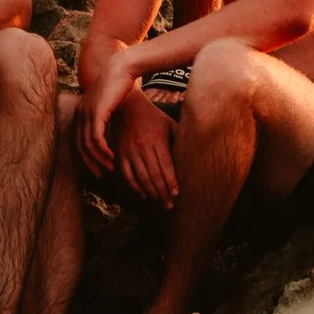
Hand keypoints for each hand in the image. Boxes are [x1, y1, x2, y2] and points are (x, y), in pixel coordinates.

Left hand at [76, 47, 141, 178]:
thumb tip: (105, 133)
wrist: (121, 69)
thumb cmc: (118, 88)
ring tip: (109, 168)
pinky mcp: (96, 112)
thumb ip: (102, 119)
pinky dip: (103, 151)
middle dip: (89, 163)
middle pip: (78, 147)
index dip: (82, 159)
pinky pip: (95, 138)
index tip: (94, 170)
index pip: (74, 142)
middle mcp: (79, 114)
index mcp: (79, 113)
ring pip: (87, 145)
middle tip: (101, 174)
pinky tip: (112, 157)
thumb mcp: (107, 106)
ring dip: (98, 159)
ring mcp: (86, 113)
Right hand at [114, 89, 178, 205]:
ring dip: (151, 193)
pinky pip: (127, 174)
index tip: (176, 194)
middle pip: (154, 175)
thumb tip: (194, 154)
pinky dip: (135, 187)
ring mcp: (129, 151)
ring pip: (141, 177)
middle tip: (170, 205)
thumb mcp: (169, 123)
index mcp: (157, 140)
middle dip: (163, 192)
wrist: (127, 107)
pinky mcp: (120, 154)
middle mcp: (142, 147)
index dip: (171, 181)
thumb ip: (180, 138)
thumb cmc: (153, 116)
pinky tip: (143, 195)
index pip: (165, 165)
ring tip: (160, 203)